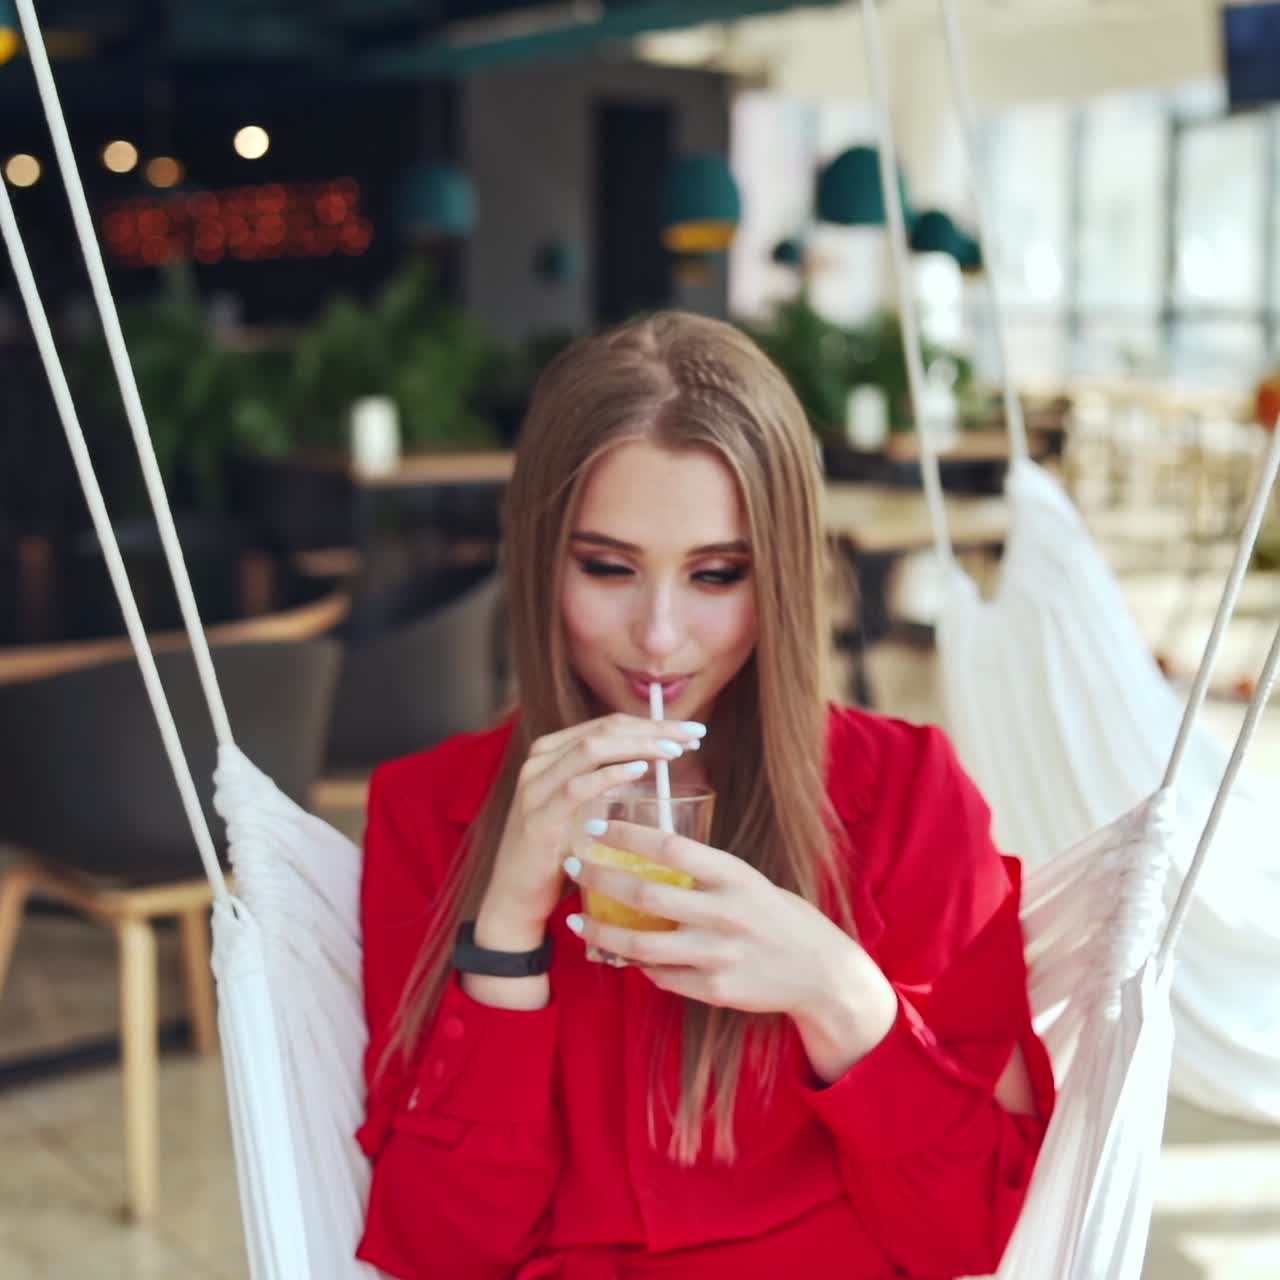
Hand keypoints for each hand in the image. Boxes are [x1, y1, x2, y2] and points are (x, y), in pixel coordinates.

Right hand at [477, 714, 706, 947]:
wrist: (516, 897)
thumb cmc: (557, 852)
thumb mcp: (585, 809)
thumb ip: (609, 784)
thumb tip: (659, 764)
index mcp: (552, 753)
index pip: (608, 724)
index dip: (652, 723)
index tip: (690, 731)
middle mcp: (539, 762)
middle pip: (604, 729)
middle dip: (654, 728)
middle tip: (694, 734)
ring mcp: (535, 788)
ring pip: (591, 748)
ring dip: (639, 746)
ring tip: (676, 750)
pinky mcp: (537, 819)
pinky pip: (577, 788)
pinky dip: (610, 775)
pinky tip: (640, 770)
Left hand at [564, 820, 898, 1078]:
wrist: (821, 972)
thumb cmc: (777, 916)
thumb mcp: (748, 882)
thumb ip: (704, 873)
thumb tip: (647, 853)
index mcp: (734, 876)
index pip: (669, 846)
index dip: (626, 835)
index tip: (595, 825)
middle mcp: (725, 913)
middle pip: (645, 894)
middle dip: (600, 878)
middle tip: (572, 866)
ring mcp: (719, 955)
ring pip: (642, 945)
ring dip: (601, 933)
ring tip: (577, 922)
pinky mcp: (714, 991)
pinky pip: (661, 976)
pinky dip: (637, 965)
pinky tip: (620, 954)